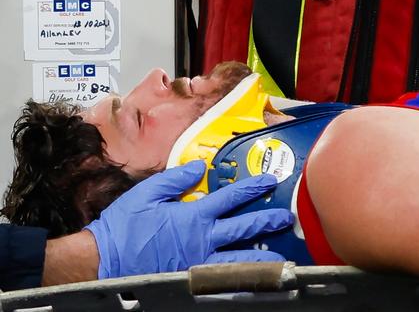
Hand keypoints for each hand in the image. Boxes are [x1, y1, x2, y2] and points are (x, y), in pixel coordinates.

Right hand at [85, 160, 293, 277]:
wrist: (103, 262)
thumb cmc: (123, 228)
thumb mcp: (147, 194)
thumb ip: (176, 180)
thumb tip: (199, 168)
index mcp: (193, 215)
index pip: (231, 197)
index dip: (252, 187)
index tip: (269, 181)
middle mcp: (203, 239)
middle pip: (244, 229)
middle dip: (267, 220)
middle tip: (284, 217)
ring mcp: (200, 263)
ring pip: (240, 259)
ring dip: (262, 255)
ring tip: (280, 254)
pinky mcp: (193, 280)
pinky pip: (224, 281)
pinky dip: (242, 281)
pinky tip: (254, 281)